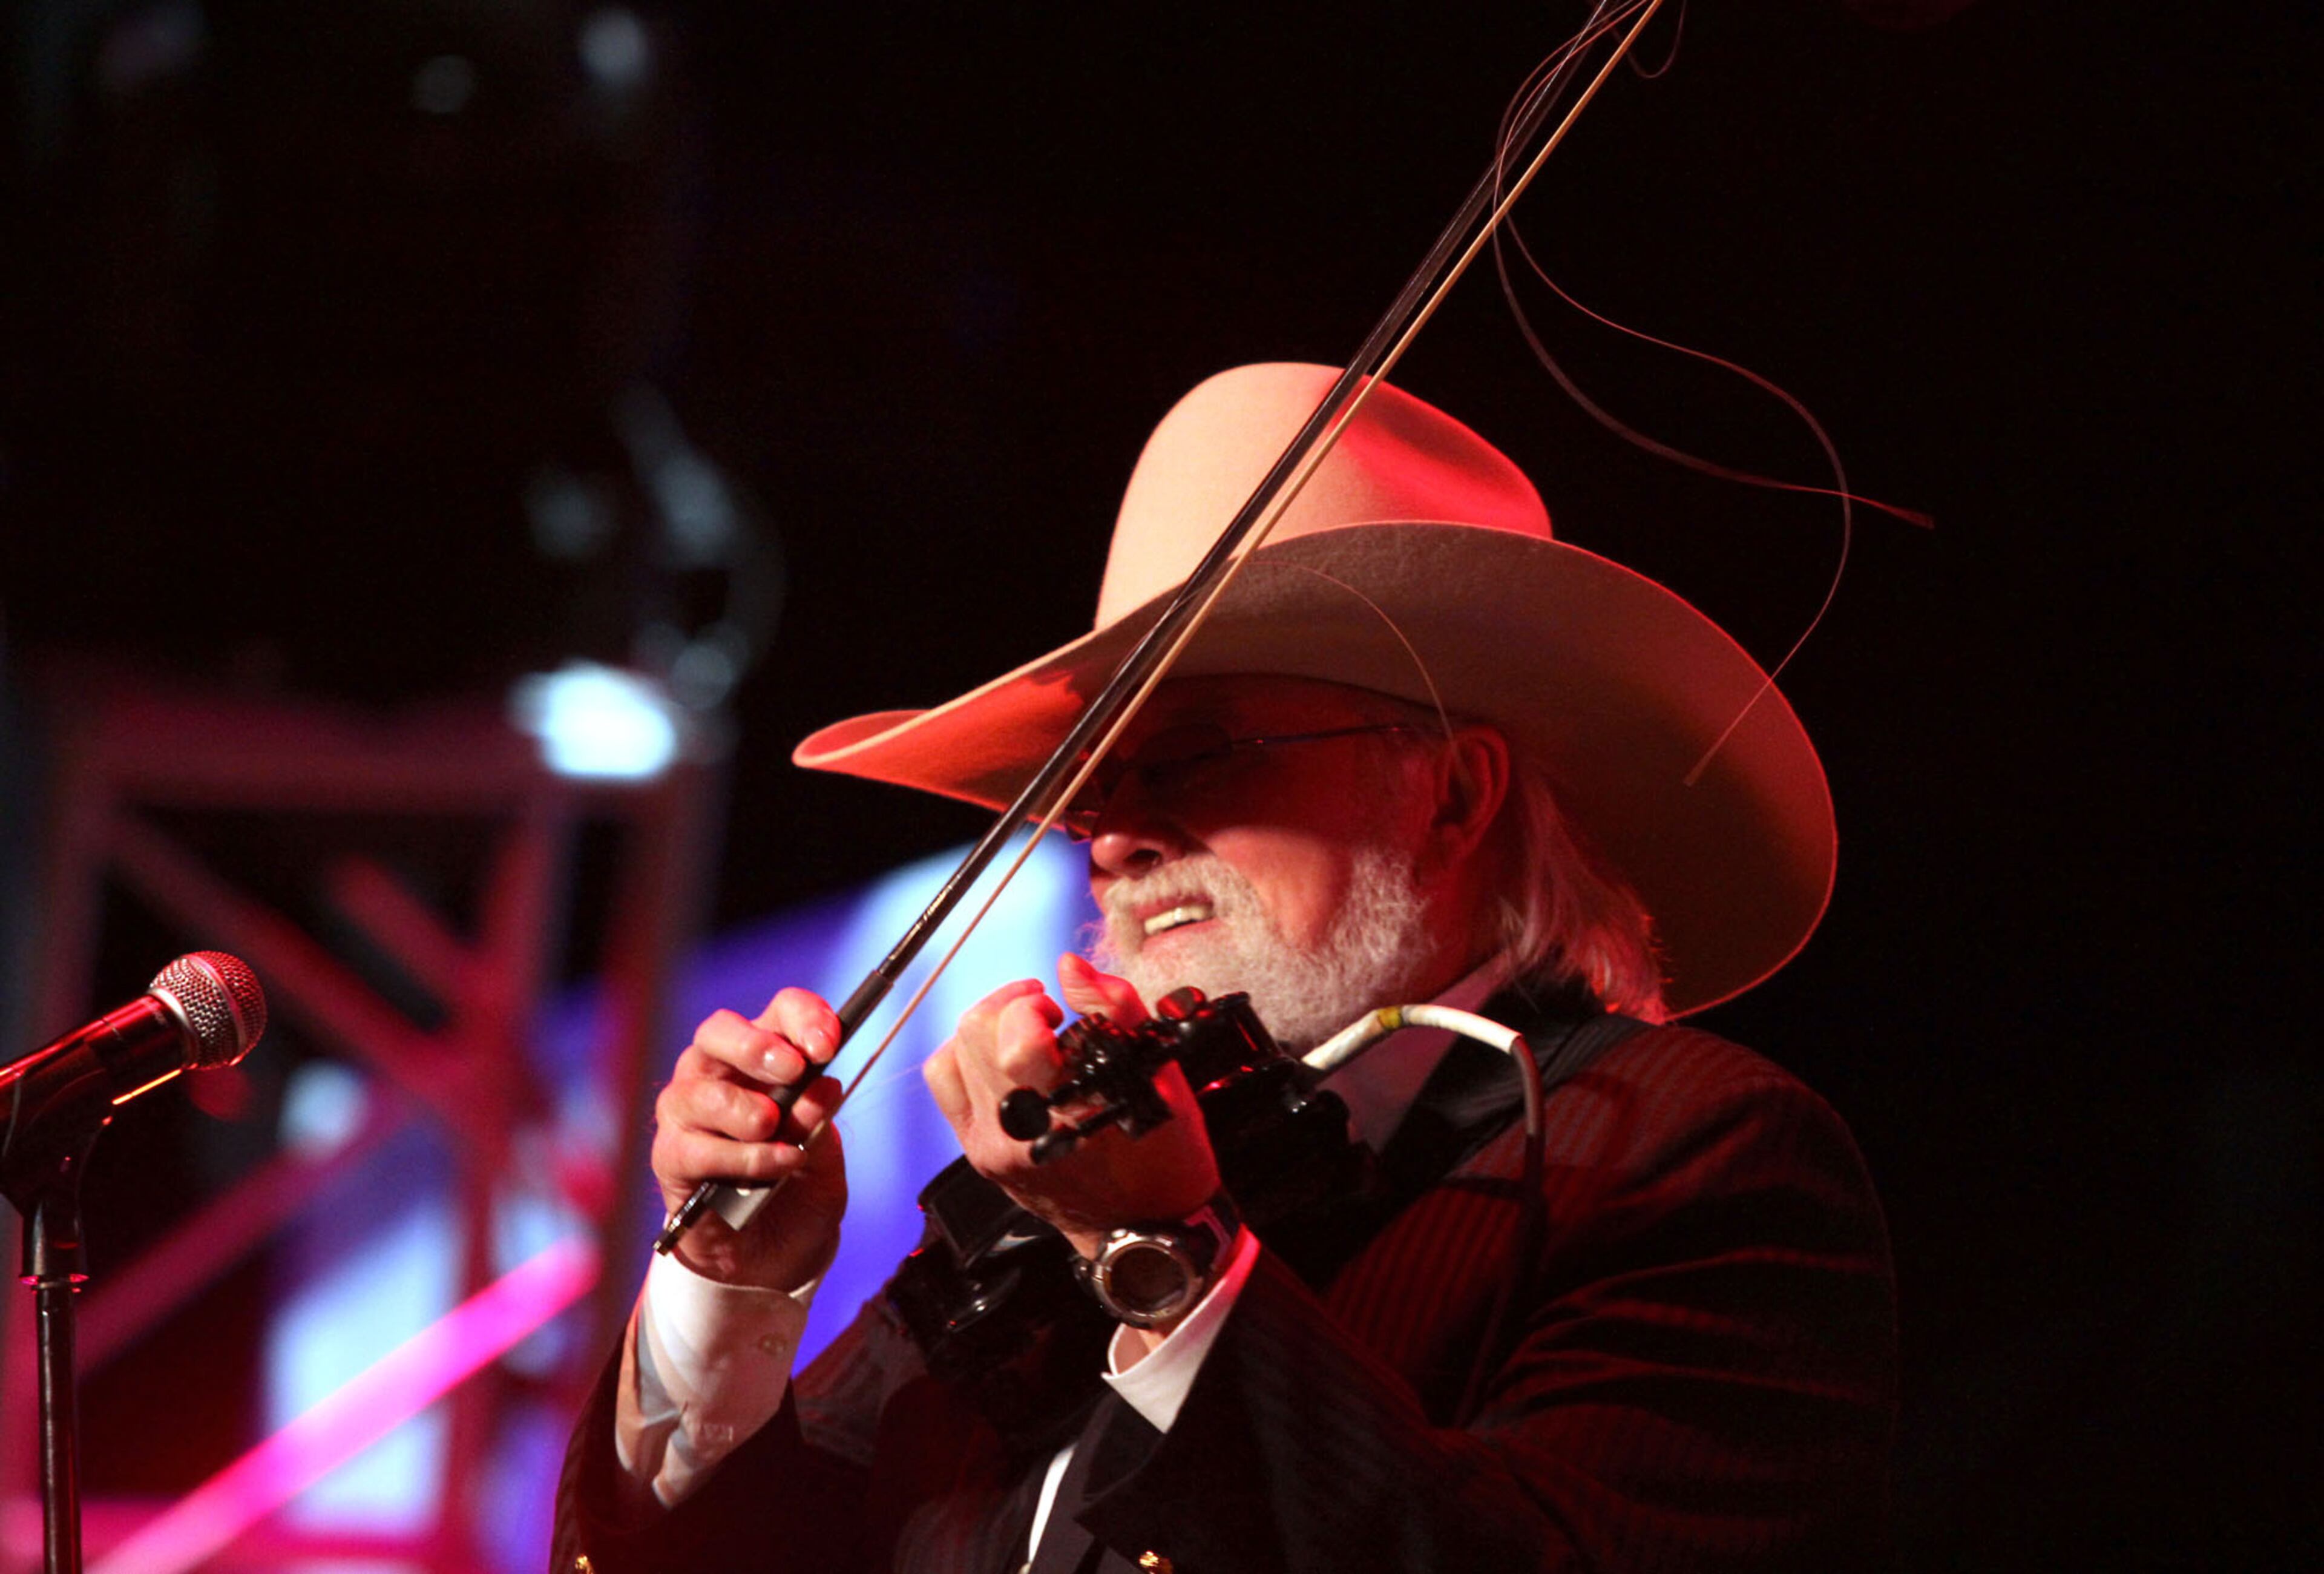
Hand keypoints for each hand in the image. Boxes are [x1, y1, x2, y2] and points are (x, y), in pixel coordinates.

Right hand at [650, 987, 847, 1289]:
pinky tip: (776, 1166)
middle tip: (794, 1069)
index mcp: (766, 1056)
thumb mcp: (826, 1156)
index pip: (781, 1011)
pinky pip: (697, 1148)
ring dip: (746, 1110)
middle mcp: (717, 1072)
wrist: (775, 1256)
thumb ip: (820, 1121)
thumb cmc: (799, 1190)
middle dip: (757, 1046)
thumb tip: (823, 1086)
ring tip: (776, 1130)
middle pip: (718, 1031)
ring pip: (698, 1091)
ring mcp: (686, 1112)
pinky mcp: (671, 1157)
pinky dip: (743, 1157)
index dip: (805, 1018)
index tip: (829, 1045)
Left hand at [923, 954, 1220, 1258]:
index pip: (1017, 1043)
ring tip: (1022, 1034)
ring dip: (985, 1030)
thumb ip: (1116, 1008)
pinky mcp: (977, 1155)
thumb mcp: (1158, 1073)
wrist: (1143, 1230)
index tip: (1057, 1009)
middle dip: (1009, 1005)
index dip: (1030, 1006)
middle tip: (1043, 1013)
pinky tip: (998, 1061)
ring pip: (951, 1055)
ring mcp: (992, 1148)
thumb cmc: (1162, 1152)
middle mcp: (1021, 1134)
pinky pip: (945, 1086)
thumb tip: (1069, 965)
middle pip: (974, 1035)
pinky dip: (965, 1059)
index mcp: (1071, 1114)